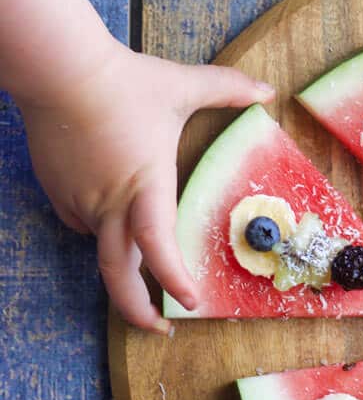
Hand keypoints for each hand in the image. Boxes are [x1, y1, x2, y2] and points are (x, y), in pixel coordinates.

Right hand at [19, 39, 273, 332]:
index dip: (173, 279)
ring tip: (141, 260)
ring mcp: (80, 200)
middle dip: (137, 311)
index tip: (190, 302)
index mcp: (145, 184)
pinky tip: (110, 203)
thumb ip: (227, 89)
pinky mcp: (58, 193)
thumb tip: (267, 90)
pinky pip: (82, 222)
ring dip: (121, 260)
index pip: (158, 246)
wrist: (59, 69)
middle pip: (117, 274)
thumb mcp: (181, 86)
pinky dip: (99, 225)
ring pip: (100, 245)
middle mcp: (110, 203)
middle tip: (158, 329)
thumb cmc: (123, 81)